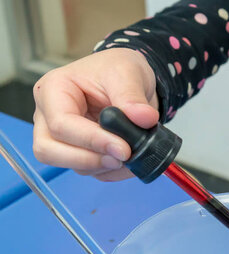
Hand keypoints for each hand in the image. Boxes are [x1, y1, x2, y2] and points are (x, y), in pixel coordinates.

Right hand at [32, 48, 159, 180]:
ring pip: (73, 167)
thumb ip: (132, 95)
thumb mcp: (127, 71)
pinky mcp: (82, 155)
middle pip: (49, 151)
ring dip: (105, 167)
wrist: (130, 82)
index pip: (61, 124)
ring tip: (132, 156)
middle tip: (122, 157)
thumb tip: (144, 118)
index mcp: (53, 91)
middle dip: (88, 160)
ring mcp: (63, 140)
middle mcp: (49, 117)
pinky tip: (131, 162)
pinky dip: (114, 173)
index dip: (92, 140)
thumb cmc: (118, 70)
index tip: (124, 148)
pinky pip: (94, 173)